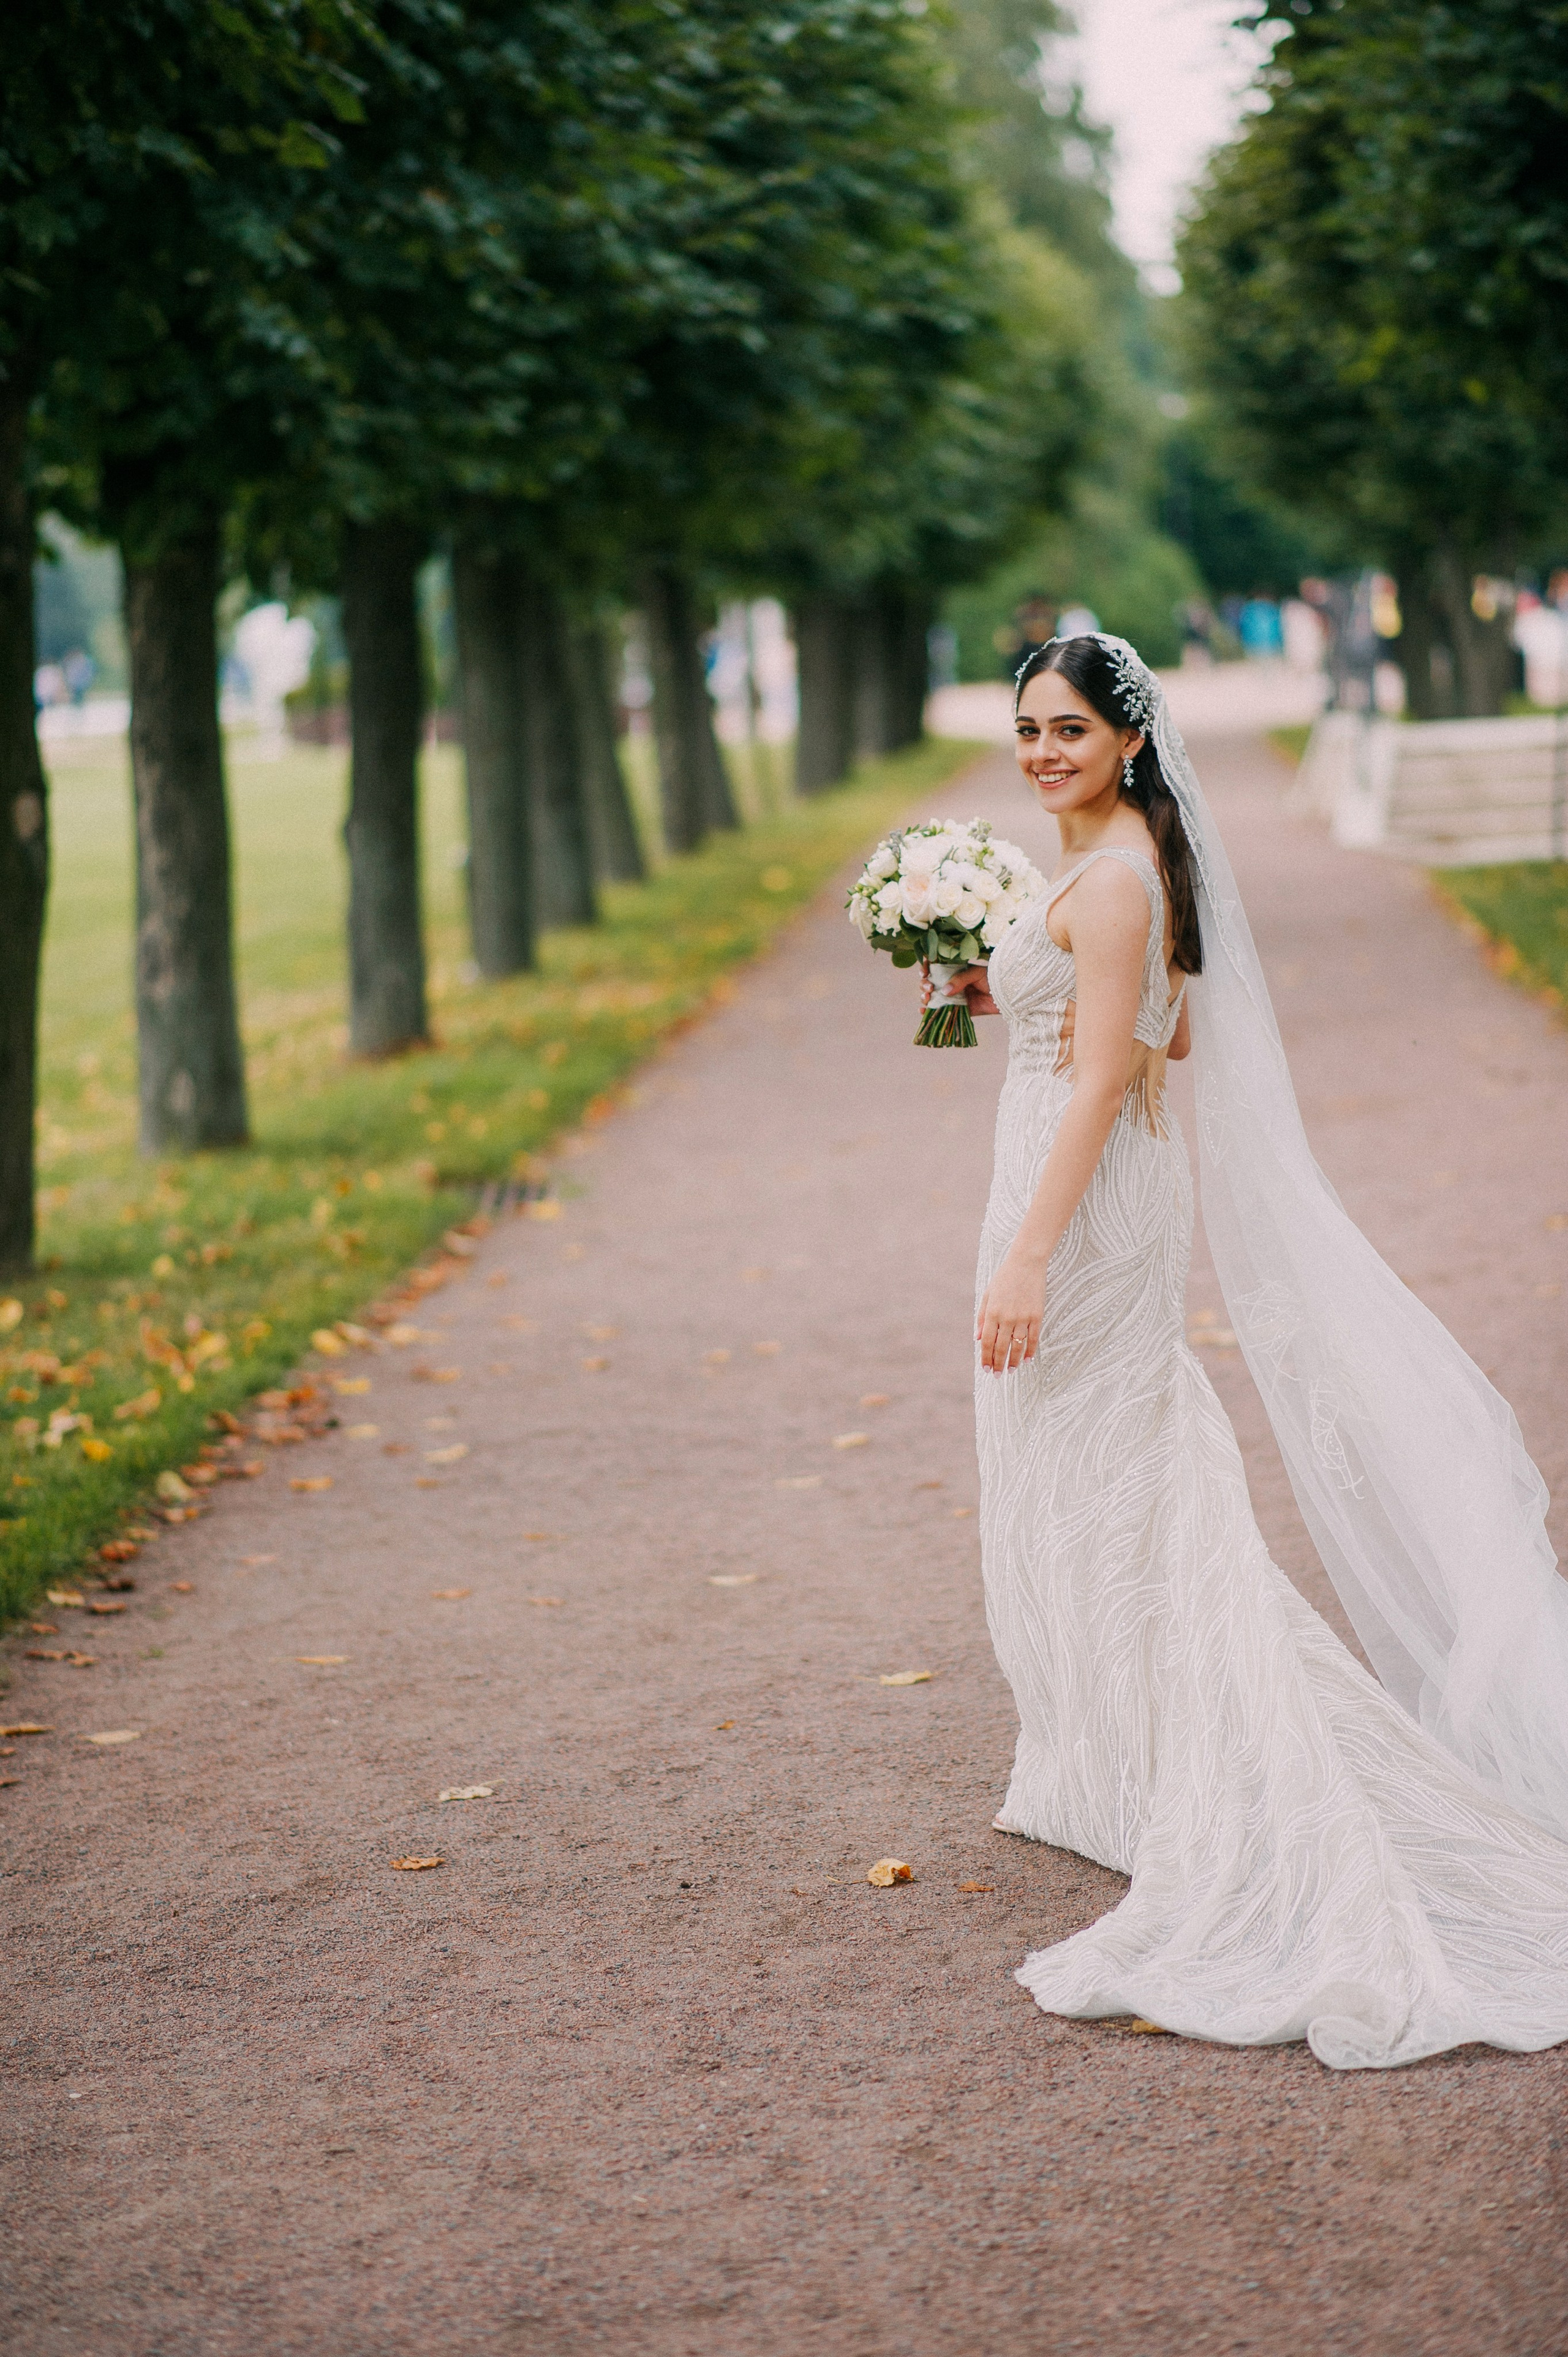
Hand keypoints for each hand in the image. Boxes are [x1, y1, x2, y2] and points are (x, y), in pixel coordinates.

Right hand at [921, 961, 998, 1016]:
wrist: (1007, 994)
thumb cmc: (993, 978)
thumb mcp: (976, 974)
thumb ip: (960, 980)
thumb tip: (944, 991)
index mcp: (954, 970)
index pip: (935, 967)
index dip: (925, 968)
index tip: (924, 972)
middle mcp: (951, 983)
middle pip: (930, 983)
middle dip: (924, 985)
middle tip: (929, 988)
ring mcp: (953, 997)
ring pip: (933, 997)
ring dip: (924, 997)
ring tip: (927, 998)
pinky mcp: (958, 1010)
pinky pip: (942, 1012)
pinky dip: (930, 1012)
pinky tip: (923, 1011)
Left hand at [977, 1247, 1046, 1373]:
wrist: (1026, 1263)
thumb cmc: (1004, 1278)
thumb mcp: (987, 1295)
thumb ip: (982, 1317)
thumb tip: (977, 1338)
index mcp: (992, 1313)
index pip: (987, 1342)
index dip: (986, 1357)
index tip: (986, 1369)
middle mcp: (1007, 1318)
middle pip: (1001, 1347)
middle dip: (998, 1364)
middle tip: (997, 1375)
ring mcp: (1023, 1317)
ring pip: (1018, 1346)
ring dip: (1014, 1361)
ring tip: (1011, 1371)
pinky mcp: (1037, 1315)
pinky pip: (1033, 1338)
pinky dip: (1030, 1351)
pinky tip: (1027, 1360)